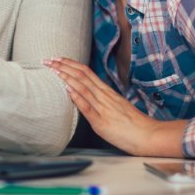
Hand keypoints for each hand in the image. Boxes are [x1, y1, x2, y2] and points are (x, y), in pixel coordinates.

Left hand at [43, 57, 185, 156]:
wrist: (147, 135)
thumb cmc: (133, 124)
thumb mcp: (116, 106)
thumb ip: (102, 100)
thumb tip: (87, 96)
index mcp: (107, 92)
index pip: (86, 72)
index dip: (70, 64)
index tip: (58, 58)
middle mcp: (104, 96)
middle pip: (81, 75)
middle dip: (63, 66)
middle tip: (48, 59)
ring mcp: (102, 107)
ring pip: (82, 87)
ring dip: (66, 77)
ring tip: (53, 69)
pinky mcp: (101, 122)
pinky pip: (87, 107)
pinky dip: (77, 96)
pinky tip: (67, 89)